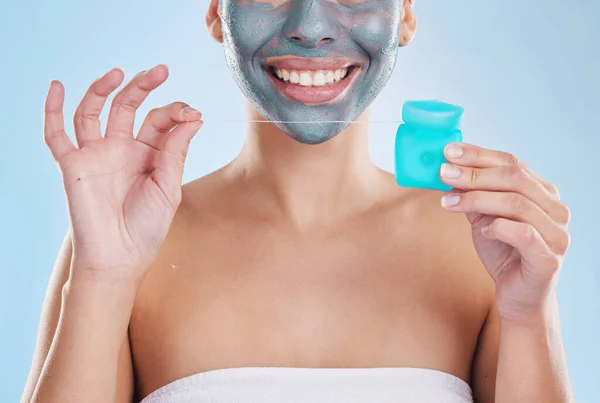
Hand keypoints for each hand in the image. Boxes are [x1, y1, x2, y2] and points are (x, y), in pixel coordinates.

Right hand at [44, 65, 202, 279]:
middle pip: (128, 106)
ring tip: (119, 72)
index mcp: (149, 154)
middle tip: (161, 70)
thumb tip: (193, 116)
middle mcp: (122, 149)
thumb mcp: (169, 187)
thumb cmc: (148, 226)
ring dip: (103, 89)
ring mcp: (96, 154)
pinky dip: (52, 110)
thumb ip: (175, 151)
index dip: (176, 112)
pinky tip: (56, 86)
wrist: (120, 256)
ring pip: (94, 111)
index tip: (193, 114)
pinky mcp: (73, 164)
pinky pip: (56, 134)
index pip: (159, 120)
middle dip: (143, 86)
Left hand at [438, 143, 570, 321]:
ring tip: (448, 202)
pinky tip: (482, 229)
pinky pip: (524, 234)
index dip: (478, 154)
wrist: (518, 297)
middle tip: (443, 172)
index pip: (512, 163)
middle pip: (514, 178)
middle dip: (474, 173)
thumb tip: (448, 171)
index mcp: (542, 193)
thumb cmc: (504, 254)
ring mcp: (556, 234)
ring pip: (517, 203)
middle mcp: (555, 209)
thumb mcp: (483, 218)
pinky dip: (499, 227)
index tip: (448, 151)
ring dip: (477, 198)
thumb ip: (472, 196)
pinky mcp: (549, 259)